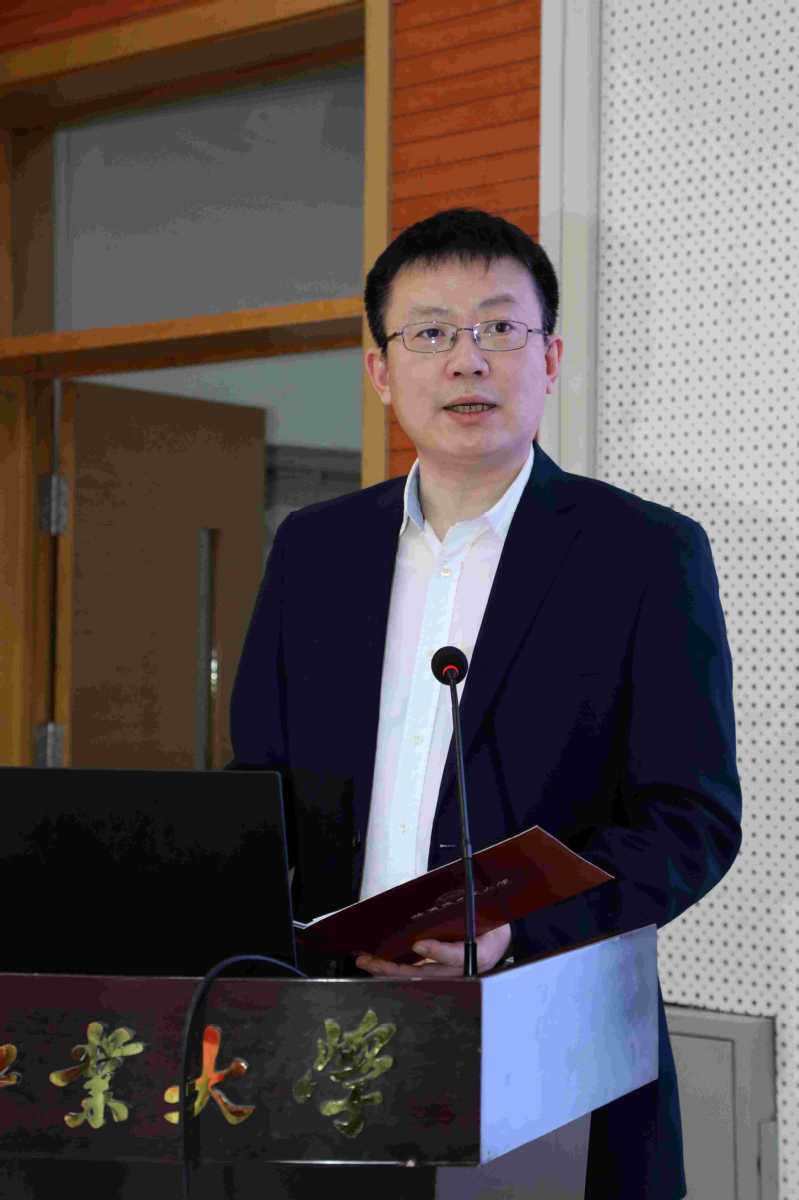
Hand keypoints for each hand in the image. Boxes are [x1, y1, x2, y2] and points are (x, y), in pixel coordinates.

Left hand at [355, 923, 510, 977]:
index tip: (418, 946)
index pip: (456, 955)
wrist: (496, 940)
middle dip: (396, 968)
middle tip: (373, 959)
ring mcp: (449, 975)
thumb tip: (439, 903)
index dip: (437, 952)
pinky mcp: (438, 973)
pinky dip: (393, 969)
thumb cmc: (489, 923)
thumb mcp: (482, 913)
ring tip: (365, 960)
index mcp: (478, 953)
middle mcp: (462, 969)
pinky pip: (413, 973)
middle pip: (427, 973)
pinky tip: (375, 962)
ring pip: (415, 977)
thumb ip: (462, 911)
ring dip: (388, 970)